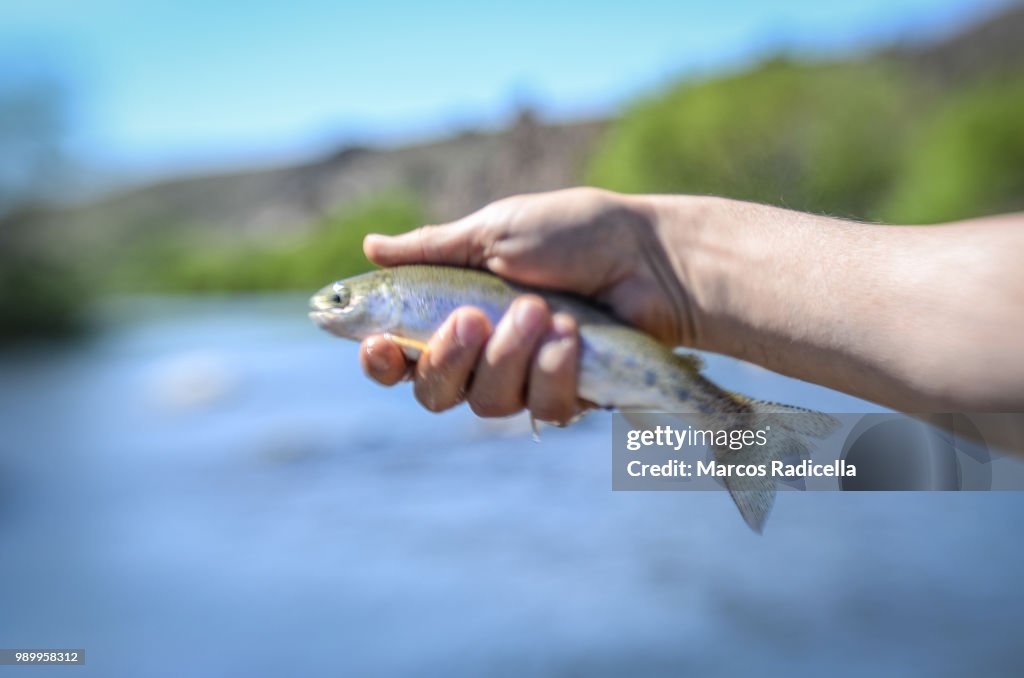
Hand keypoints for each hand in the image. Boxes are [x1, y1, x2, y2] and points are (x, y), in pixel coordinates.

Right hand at [358, 187, 690, 419]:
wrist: (649, 257)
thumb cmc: (574, 233)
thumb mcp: (494, 231)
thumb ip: (431, 249)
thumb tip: (370, 247)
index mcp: (457, 312)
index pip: (401, 356)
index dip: (381, 362)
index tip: (378, 346)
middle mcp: (485, 355)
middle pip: (434, 393)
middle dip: (450, 358)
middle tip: (476, 318)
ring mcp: (526, 380)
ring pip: (487, 403)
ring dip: (512, 355)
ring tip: (545, 311)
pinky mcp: (568, 396)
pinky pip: (540, 408)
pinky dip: (554, 369)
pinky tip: (574, 336)